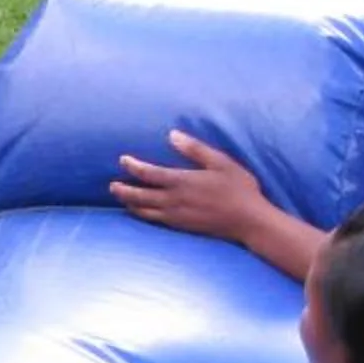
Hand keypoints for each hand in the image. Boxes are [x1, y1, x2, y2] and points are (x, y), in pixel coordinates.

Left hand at [111, 128, 275, 245]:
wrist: (251, 222)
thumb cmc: (239, 189)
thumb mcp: (220, 162)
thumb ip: (195, 149)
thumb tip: (172, 134)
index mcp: (182, 182)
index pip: (148, 174)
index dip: (132, 166)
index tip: (123, 160)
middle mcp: (175, 201)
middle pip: (140, 196)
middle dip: (123, 191)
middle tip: (112, 186)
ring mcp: (178, 217)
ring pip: (146, 212)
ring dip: (131, 205)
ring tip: (122, 199)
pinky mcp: (184, 228)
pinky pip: (157, 222)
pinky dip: (145, 217)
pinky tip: (143, 213)